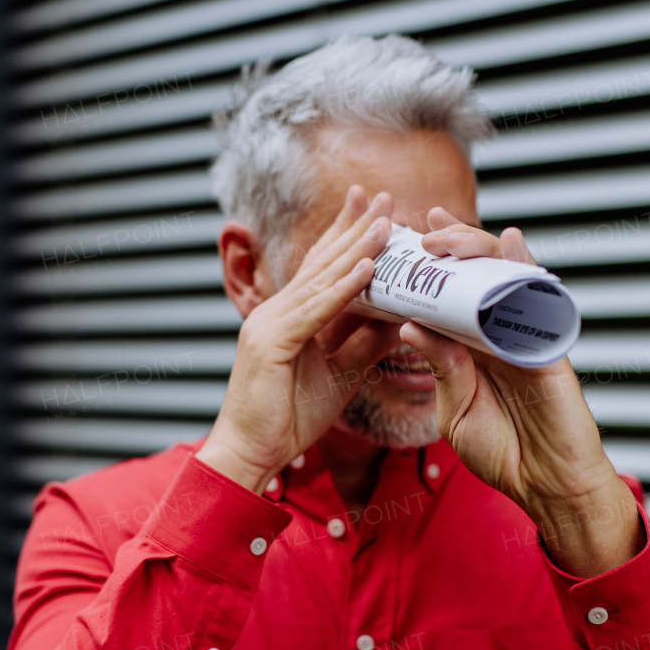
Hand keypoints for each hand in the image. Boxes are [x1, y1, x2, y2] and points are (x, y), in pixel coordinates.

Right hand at [197, 187, 398, 492]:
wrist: (250, 453)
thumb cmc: (286, 419)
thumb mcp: (338, 375)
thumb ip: (363, 344)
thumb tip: (398, 317)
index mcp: (286, 317)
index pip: (320, 269)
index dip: (346, 236)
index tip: (372, 209)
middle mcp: (274, 311)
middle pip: (321, 263)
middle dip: (353, 227)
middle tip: (381, 195)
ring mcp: (269, 324)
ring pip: (321, 280)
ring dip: (356, 248)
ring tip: (385, 221)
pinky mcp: (272, 343)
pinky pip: (316, 311)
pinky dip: (343, 288)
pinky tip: (367, 268)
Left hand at [401, 207, 642, 576]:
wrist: (546, 487)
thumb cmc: (503, 453)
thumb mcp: (455, 411)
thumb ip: (440, 369)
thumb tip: (410, 326)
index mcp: (469, 347)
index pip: (448, 295)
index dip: (429, 267)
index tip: (404, 238)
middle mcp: (496, 333)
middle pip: (475, 274)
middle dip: (450, 245)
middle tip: (423, 231)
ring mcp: (524, 335)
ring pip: (503, 275)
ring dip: (477, 248)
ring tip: (448, 232)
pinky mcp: (549, 345)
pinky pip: (540, 298)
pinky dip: (525, 267)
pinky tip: (511, 242)